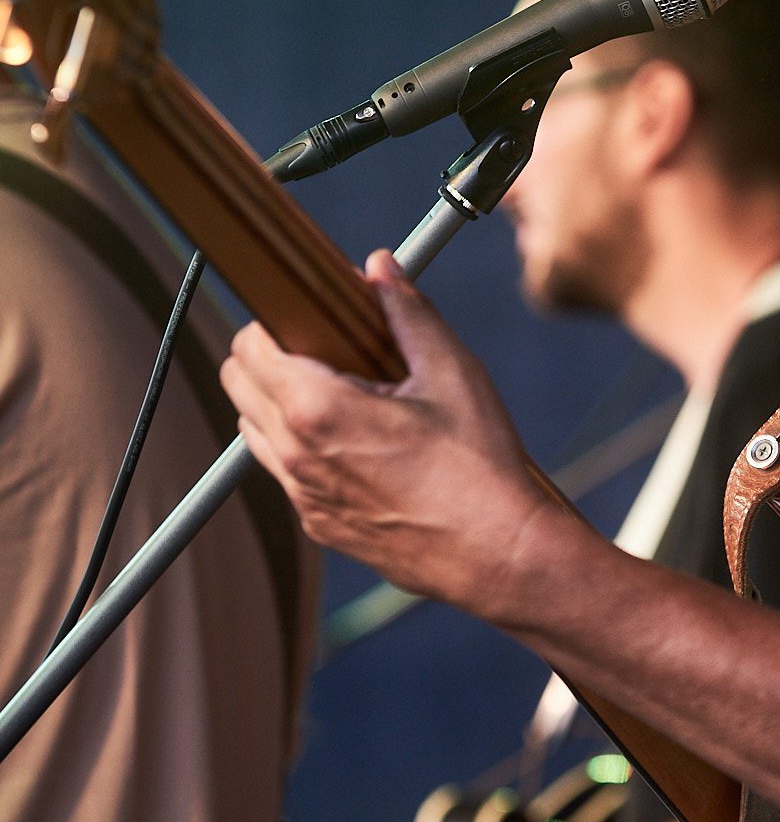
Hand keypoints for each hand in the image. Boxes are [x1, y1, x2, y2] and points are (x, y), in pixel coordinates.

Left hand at [221, 250, 563, 614]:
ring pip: (253, 430)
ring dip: (277, 402)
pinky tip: (356, 441)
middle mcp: (297, 456)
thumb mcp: (451, 372)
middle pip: (237, 384)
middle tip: (320, 347)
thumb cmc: (480, 467)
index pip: (250, 346)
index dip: (273, 320)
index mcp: (319, 410)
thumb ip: (407, 312)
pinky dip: (301, 446)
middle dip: (266, 355)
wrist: (499, 554)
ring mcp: (304, 497)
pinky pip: (286, 473)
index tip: (307, 315)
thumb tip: (380, 267)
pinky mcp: (320, 525)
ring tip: (338, 392)